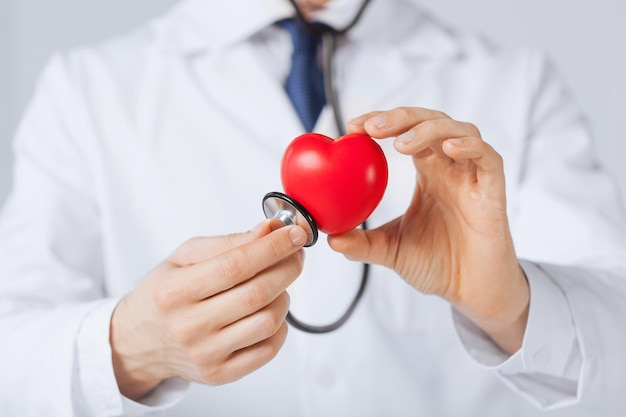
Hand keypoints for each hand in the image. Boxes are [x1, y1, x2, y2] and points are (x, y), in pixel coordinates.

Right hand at [110, 220, 306, 399]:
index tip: (295, 234)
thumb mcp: (183, 258)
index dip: (272, 247)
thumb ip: (227, 243)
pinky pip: (268, 349)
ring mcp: (206, 354)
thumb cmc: (164, 294)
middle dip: (287, 267)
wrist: (137, 342)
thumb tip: (267, 230)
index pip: (235, 265)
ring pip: (268, 321)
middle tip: (295, 254)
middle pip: (257, 294)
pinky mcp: (220, 374)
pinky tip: (268, 310)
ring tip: (275, 284)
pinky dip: (280, 325)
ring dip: (283, 296)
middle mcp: (188, 326)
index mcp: (175, 292)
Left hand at [328, 107, 528, 353]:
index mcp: (428, 173)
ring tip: (402, 144)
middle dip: (400, 118)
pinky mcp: (493, 190)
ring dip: (429, 129)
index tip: (353, 127)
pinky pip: (488, 157)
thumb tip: (329, 238)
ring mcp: (472, 176)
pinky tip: (448, 149)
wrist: (472, 292)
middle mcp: (449, 168)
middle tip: (370, 127)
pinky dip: (469, 146)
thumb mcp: (391, 250)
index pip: (405, 133)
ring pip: (459, 130)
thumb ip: (362, 242)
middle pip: (429, 122)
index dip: (381, 122)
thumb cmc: (438, 265)